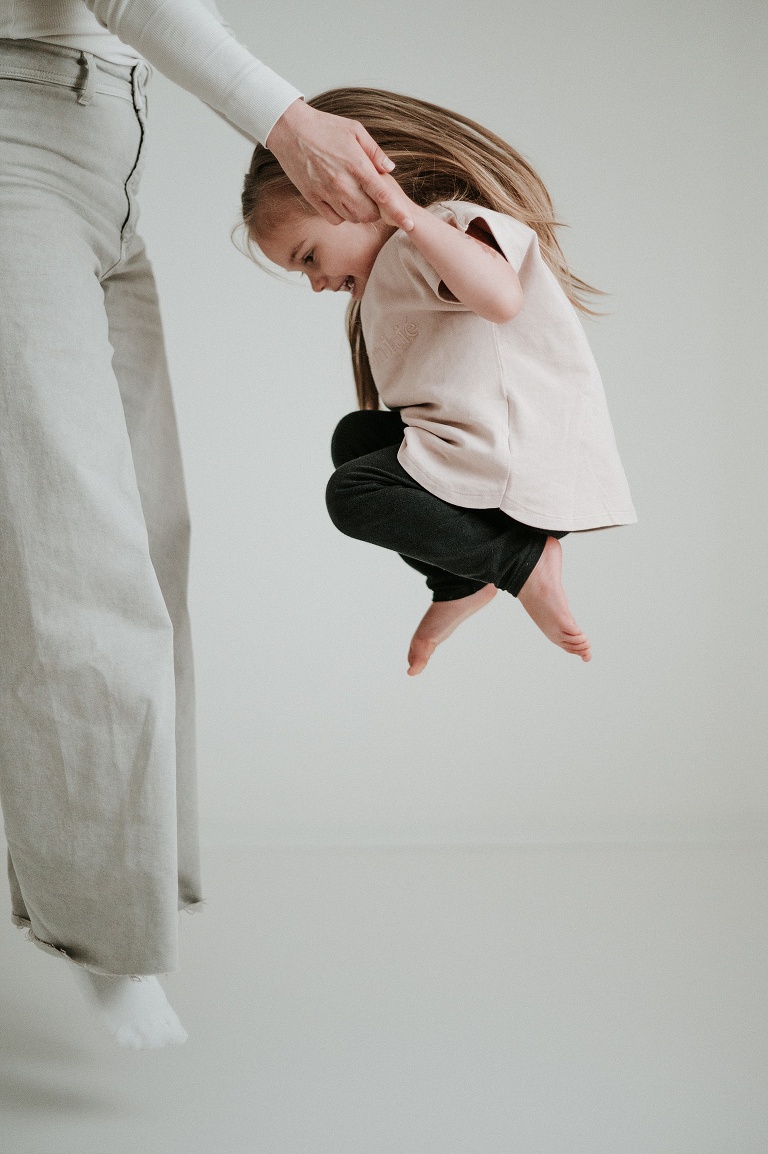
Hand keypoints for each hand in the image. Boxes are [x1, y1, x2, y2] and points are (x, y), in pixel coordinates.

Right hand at [266, 99, 413, 229]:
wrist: (290, 129)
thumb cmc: (324, 126)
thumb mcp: (354, 130)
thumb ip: (374, 151)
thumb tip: (389, 169)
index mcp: (356, 165)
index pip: (383, 196)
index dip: (398, 213)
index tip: (410, 224)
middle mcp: (342, 183)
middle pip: (369, 214)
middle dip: (377, 212)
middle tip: (375, 199)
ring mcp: (326, 192)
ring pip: (352, 218)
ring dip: (361, 214)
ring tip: (359, 199)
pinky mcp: (313, 198)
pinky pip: (334, 219)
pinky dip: (342, 216)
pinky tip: (342, 202)